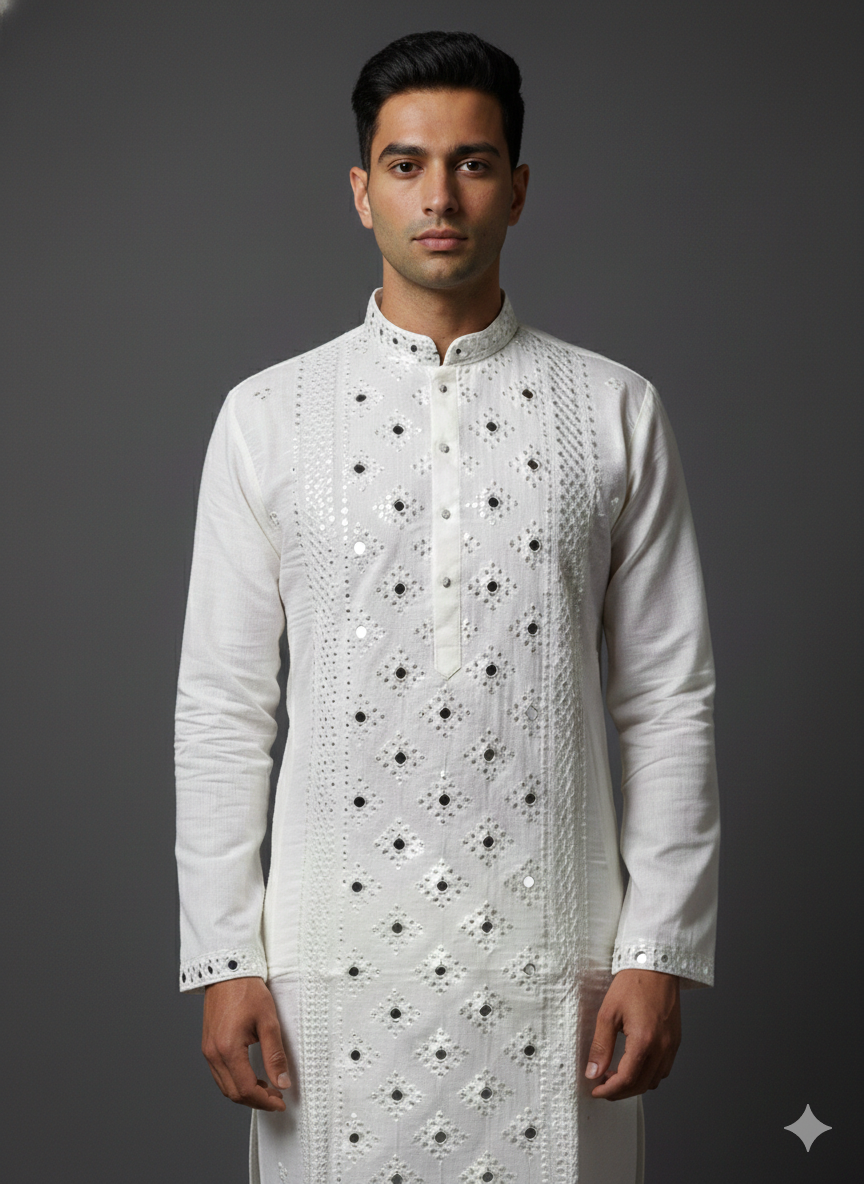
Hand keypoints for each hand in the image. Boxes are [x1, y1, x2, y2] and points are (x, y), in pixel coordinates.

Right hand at [202, 976, 290, 1111]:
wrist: (228, 971)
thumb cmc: (247, 991)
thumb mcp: (268, 1021)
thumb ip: (275, 1055)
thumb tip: (282, 1082)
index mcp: (228, 1049)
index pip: (246, 1089)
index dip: (264, 1101)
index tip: (280, 1102)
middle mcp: (213, 1054)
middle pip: (233, 1093)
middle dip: (256, 1101)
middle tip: (276, 1099)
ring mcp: (208, 1050)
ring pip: (225, 1086)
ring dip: (245, 1093)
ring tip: (267, 1089)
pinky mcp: (208, 1045)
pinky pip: (220, 1074)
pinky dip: (235, 1081)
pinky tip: (251, 1076)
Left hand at [585, 968, 680, 1099]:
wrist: (655, 965)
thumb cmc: (632, 984)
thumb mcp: (608, 1013)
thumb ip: (601, 1046)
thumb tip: (593, 1072)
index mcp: (644, 1041)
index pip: (626, 1080)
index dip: (609, 1091)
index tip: (596, 1090)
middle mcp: (662, 1047)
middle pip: (641, 1085)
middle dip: (620, 1092)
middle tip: (603, 1086)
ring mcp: (672, 1045)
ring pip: (654, 1080)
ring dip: (635, 1084)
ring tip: (616, 1075)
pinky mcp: (675, 1040)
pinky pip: (664, 1069)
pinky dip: (648, 1074)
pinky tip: (634, 1064)